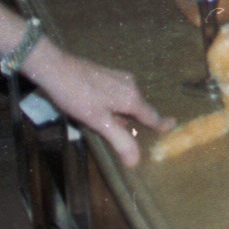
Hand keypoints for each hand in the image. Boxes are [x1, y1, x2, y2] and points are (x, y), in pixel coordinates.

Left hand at [24, 42, 174, 166]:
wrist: (56, 67)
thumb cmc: (77, 96)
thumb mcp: (98, 121)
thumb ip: (119, 140)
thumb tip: (136, 161)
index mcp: (132, 98)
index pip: (152, 115)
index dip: (161, 124)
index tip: (172, 126)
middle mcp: (131, 86)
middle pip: (139, 108)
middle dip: (135, 121)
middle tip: (127, 134)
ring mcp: (120, 77)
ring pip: (128, 100)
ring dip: (122, 113)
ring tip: (106, 124)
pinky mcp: (108, 74)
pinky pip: (119, 93)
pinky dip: (115, 104)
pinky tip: (98, 108)